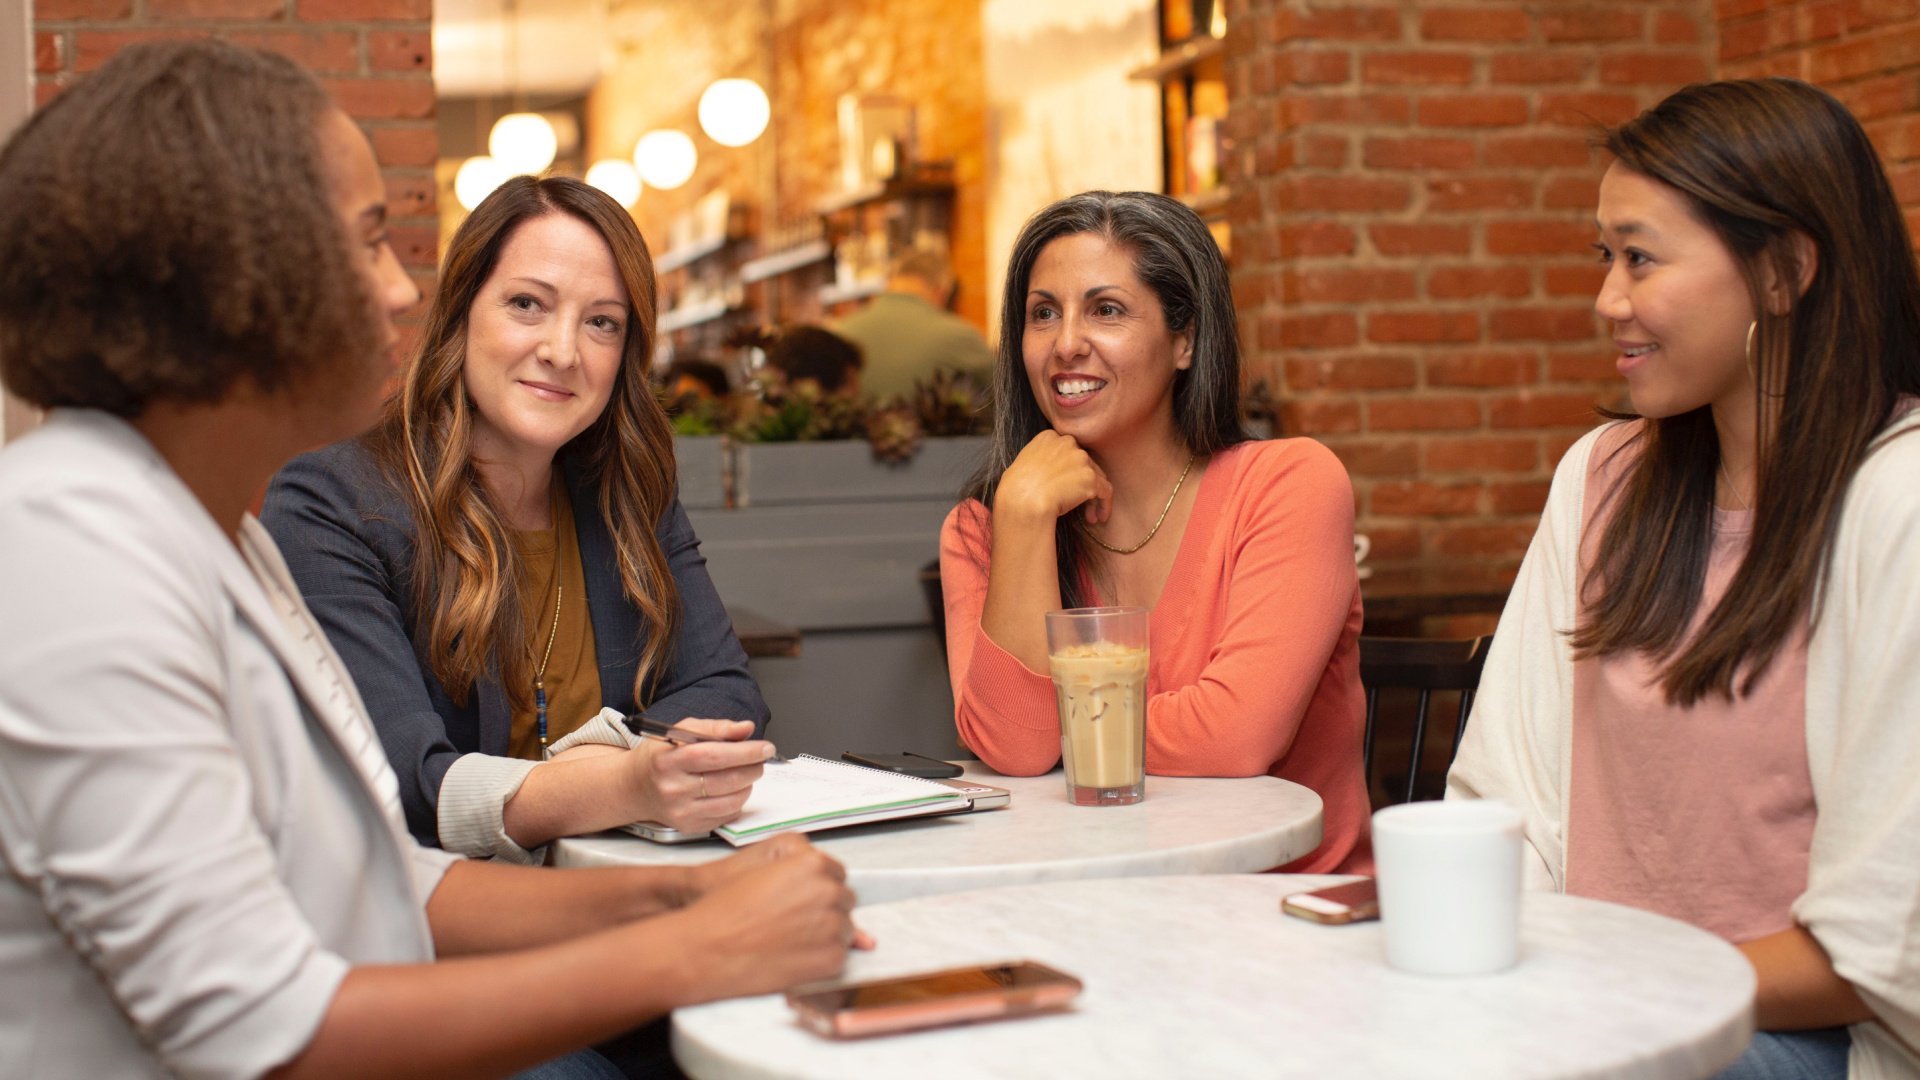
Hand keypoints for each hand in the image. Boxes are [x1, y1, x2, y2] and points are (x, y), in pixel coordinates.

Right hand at [627, 718, 772, 833]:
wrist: (635, 788)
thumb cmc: (661, 756)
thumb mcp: (681, 731)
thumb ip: (715, 727)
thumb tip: (746, 729)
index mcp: (668, 761)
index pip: (713, 756)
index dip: (744, 752)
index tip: (765, 747)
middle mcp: (673, 789)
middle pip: (726, 780)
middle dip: (753, 768)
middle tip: (761, 759)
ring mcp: (681, 812)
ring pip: (731, 801)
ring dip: (749, 785)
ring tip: (747, 773)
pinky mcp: (689, 826)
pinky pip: (726, 815)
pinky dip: (738, 801)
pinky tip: (733, 789)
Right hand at [686, 836, 877, 947]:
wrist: (706, 949)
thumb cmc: (725, 910)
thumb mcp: (763, 871)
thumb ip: (803, 872)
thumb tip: (832, 884)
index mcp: (813, 864)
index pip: (836, 874)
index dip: (816, 888)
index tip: (800, 899)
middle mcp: (829, 892)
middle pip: (843, 900)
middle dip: (823, 910)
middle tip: (790, 921)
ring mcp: (833, 926)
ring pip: (845, 929)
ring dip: (825, 934)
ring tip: (788, 939)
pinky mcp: (831, 958)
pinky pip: (840, 957)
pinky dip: (820, 959)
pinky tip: (791, 956)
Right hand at [996, 430, 1112, 526]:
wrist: (1022, 501)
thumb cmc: (1015, 489)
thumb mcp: (1022, 464)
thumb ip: (1038, 460)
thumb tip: (1045, 473)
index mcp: (1049, 437)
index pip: (1068, 452)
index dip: (1070, 471)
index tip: (1067, 487)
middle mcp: (1067, 442)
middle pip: (1085, 463)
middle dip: (1083, 484)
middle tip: (1079, 503)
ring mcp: (1081, 459)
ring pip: (1097, 477)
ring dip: (1093, 498)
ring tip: (1090, 516)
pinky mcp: (1090, 478)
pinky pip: (1105, 491)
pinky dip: (1104, 505)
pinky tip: (1098, 518)